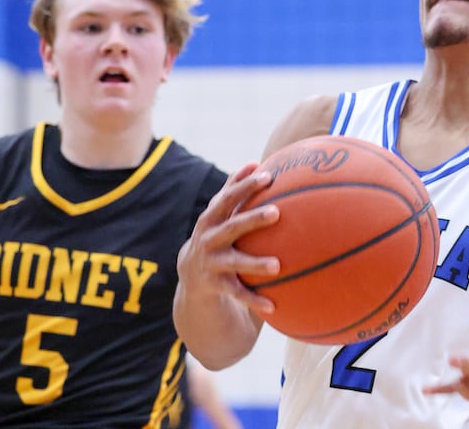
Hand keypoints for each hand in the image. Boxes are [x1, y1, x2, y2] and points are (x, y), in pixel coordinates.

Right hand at [178, 162, 280, 314]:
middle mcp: (209, 239)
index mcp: (211, 218)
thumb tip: (255, 162)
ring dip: (255, 263)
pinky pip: (237, 293)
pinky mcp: (216, 285)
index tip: (268, 176)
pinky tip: (273, 306)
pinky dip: (254, 300)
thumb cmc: (214, 234)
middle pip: (232, 227)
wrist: (191, 273)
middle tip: (276, 212)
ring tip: (277, 265)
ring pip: (235, 263)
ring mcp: (212, 263)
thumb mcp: (218, 213)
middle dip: (252, 219)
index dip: (246, 186)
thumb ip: (233, 189)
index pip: (228, 198)